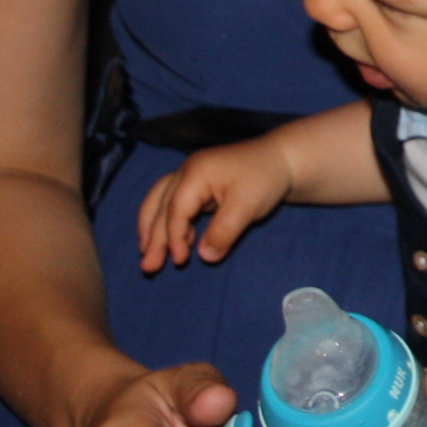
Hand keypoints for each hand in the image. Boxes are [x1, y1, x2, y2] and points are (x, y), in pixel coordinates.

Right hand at [135, 137, 293, 271]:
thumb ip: (224, 231)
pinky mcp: (197, 183)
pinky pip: (173, 202)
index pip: (176, 209)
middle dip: (153, 238)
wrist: (281, 159)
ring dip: (152, 228)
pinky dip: (167, 221)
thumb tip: (204, 257)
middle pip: (161, 206)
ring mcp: (190, 175)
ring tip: (145, 253)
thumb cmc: (265, 178)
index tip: (180, 260)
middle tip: (147, 267)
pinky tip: (174, 242)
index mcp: (196, 172)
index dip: (174, 237)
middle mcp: (186, 171)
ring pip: (160, 201)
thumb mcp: (247, 206)